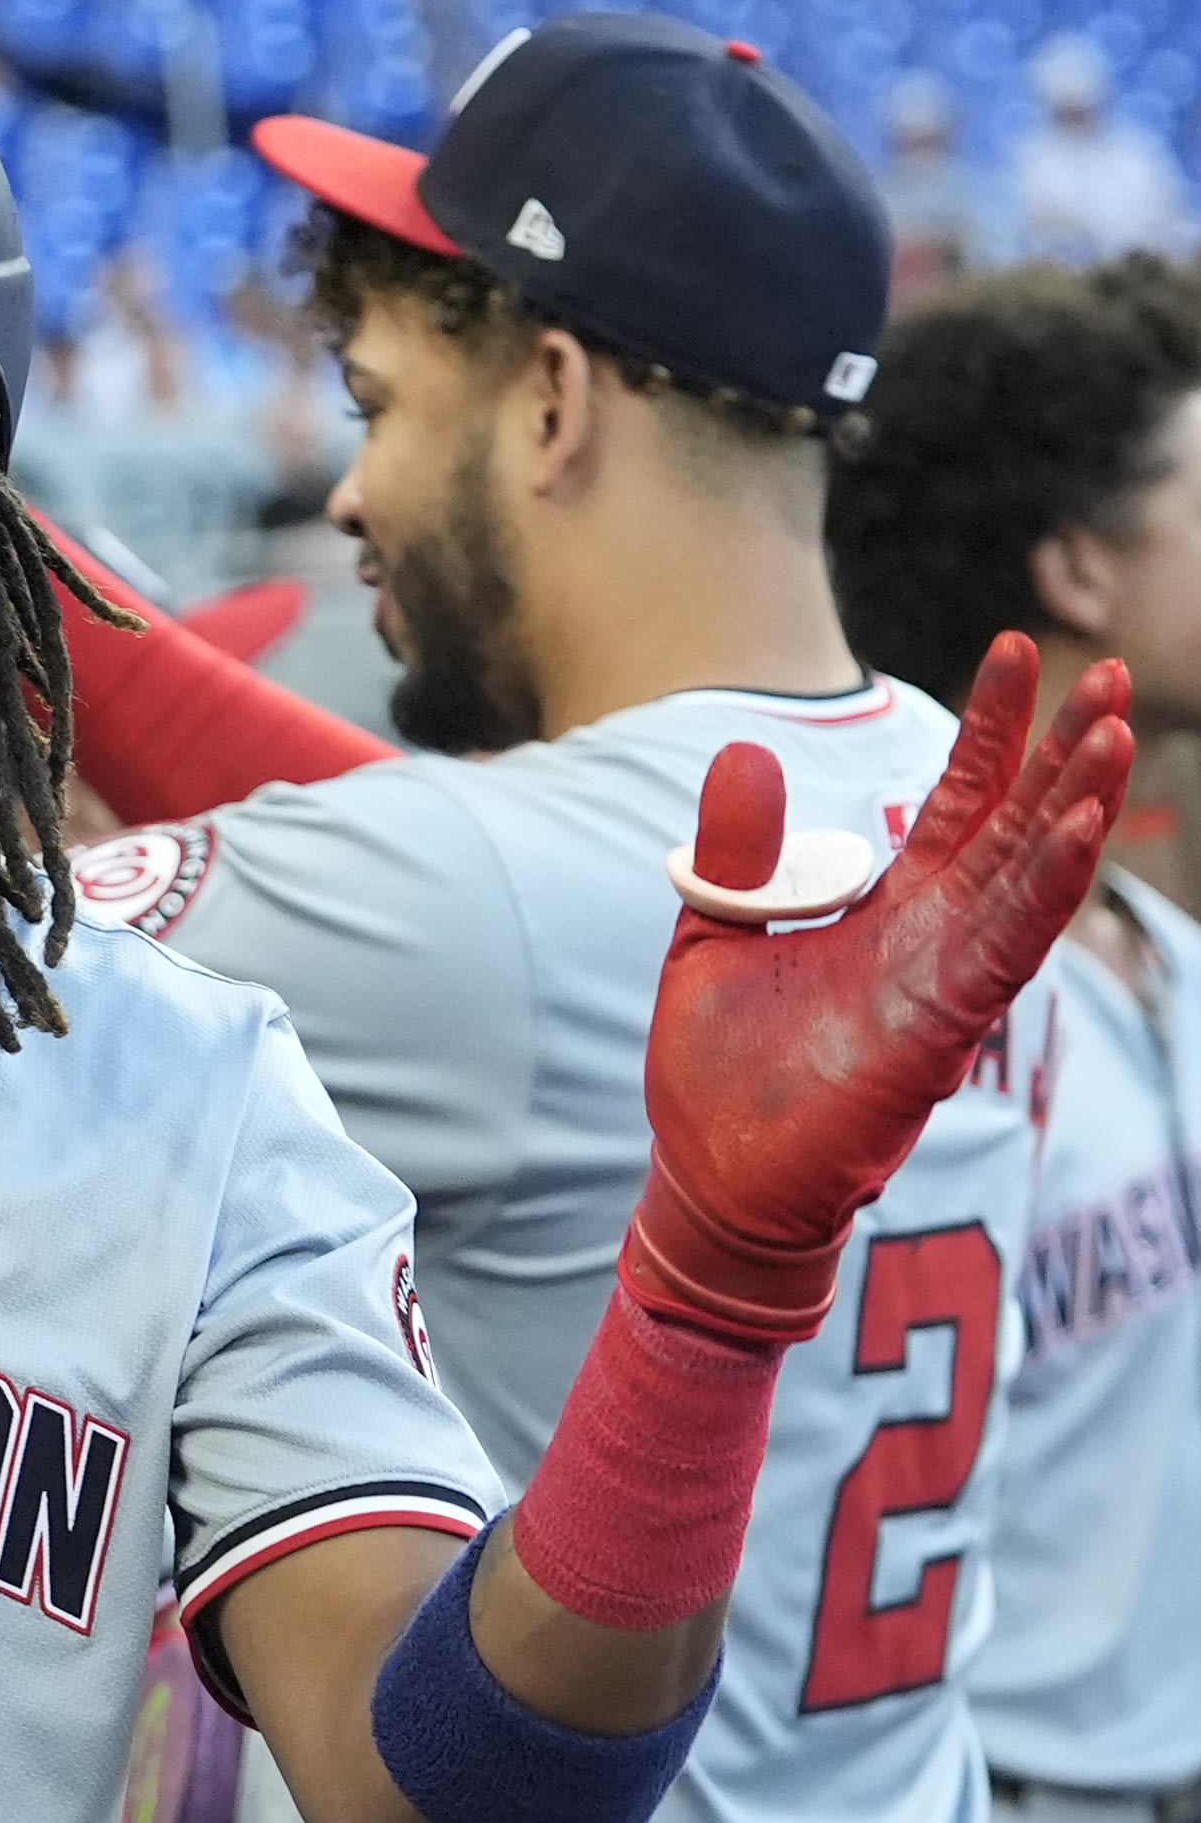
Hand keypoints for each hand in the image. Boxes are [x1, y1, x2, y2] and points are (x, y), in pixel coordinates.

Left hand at [630, 636, 1130, 1341]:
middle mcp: (935, 935)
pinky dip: (1042, 889)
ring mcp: (946, 980)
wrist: (710, 1174)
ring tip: (1111, 729)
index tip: (1008, 648)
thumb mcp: (713, 932)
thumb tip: (741, 751)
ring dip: (1073, 806)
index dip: (988, 729)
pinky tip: (1075, 831)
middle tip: (1106, 669)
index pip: (958, 799)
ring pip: (1028, 878)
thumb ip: (738, 852)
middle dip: (1062, 749)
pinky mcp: (940, 1029)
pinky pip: (1006, 948)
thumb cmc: (719, 1068)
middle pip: (1015, 824)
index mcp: (890, 907)